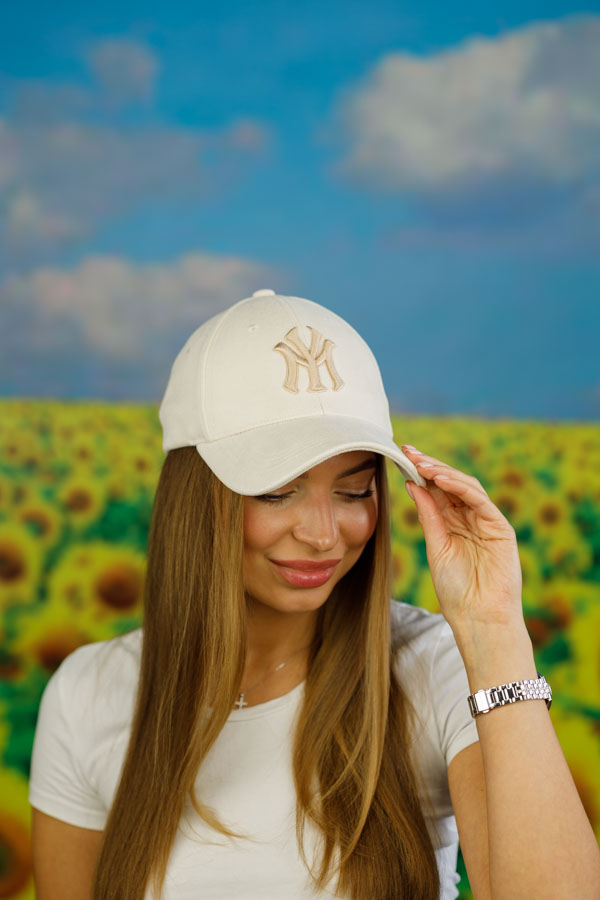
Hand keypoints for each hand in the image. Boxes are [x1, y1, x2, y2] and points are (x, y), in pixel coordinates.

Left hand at [401, 446, 525, 635]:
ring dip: (443, 472)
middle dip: (430, 465)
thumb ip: (428, 515)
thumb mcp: (436, 547)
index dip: (420, 472)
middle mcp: (469, 518)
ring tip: (422, 464)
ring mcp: (486, 521)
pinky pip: (480, 500)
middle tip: (409, 452)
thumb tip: (412, 485)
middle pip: (450, 483)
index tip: (401, 456)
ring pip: (465, 486)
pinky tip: (441, 480)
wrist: (478, 617)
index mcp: (452, 523)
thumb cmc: (456, 590)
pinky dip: (461, 487)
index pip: (436, 490)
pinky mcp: (500, 528)